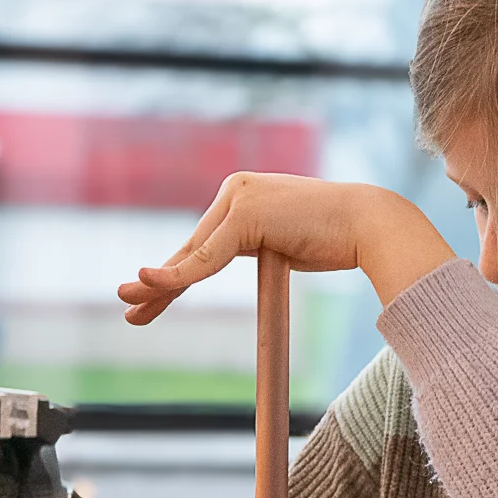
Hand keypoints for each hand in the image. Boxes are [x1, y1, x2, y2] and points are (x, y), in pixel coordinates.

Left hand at [117, 173, 453, 324]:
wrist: (369, 225)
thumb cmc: (336, 238)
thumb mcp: (284, 244)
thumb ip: (258, 246)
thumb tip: (240, 263)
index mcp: (242, 194)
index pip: (202, 243)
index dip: (174, 275)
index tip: (152, 300)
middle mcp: (234, 190)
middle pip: (190, 248)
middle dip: (159, 283)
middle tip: (129, 307)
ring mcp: (238, 199)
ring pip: (192, 253)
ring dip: (158, 282)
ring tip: (128, 298)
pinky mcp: (244, 215)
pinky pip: (207, 257)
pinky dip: (178, 275)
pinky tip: (151, 283)